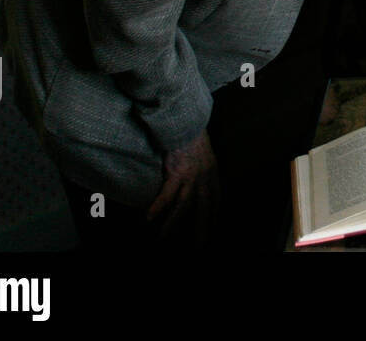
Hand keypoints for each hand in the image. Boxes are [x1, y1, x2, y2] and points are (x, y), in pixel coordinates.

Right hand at [146, 130, 220, 244]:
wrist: (186, 119)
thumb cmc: (191, 135)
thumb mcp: (204, 153)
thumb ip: (203, 168)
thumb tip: (197, 177)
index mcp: (212, 172)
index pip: (216, 199)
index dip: (214, 215)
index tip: (212, 228)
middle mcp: (205, 177)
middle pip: (204, 208)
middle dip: (202, 228)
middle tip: (198, 247)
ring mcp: (191, 176)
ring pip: (184, 206)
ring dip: (173, 224)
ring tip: (163, 239)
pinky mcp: (177, 172)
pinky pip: (167, 194)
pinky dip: (159, 207)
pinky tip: (149, 218)